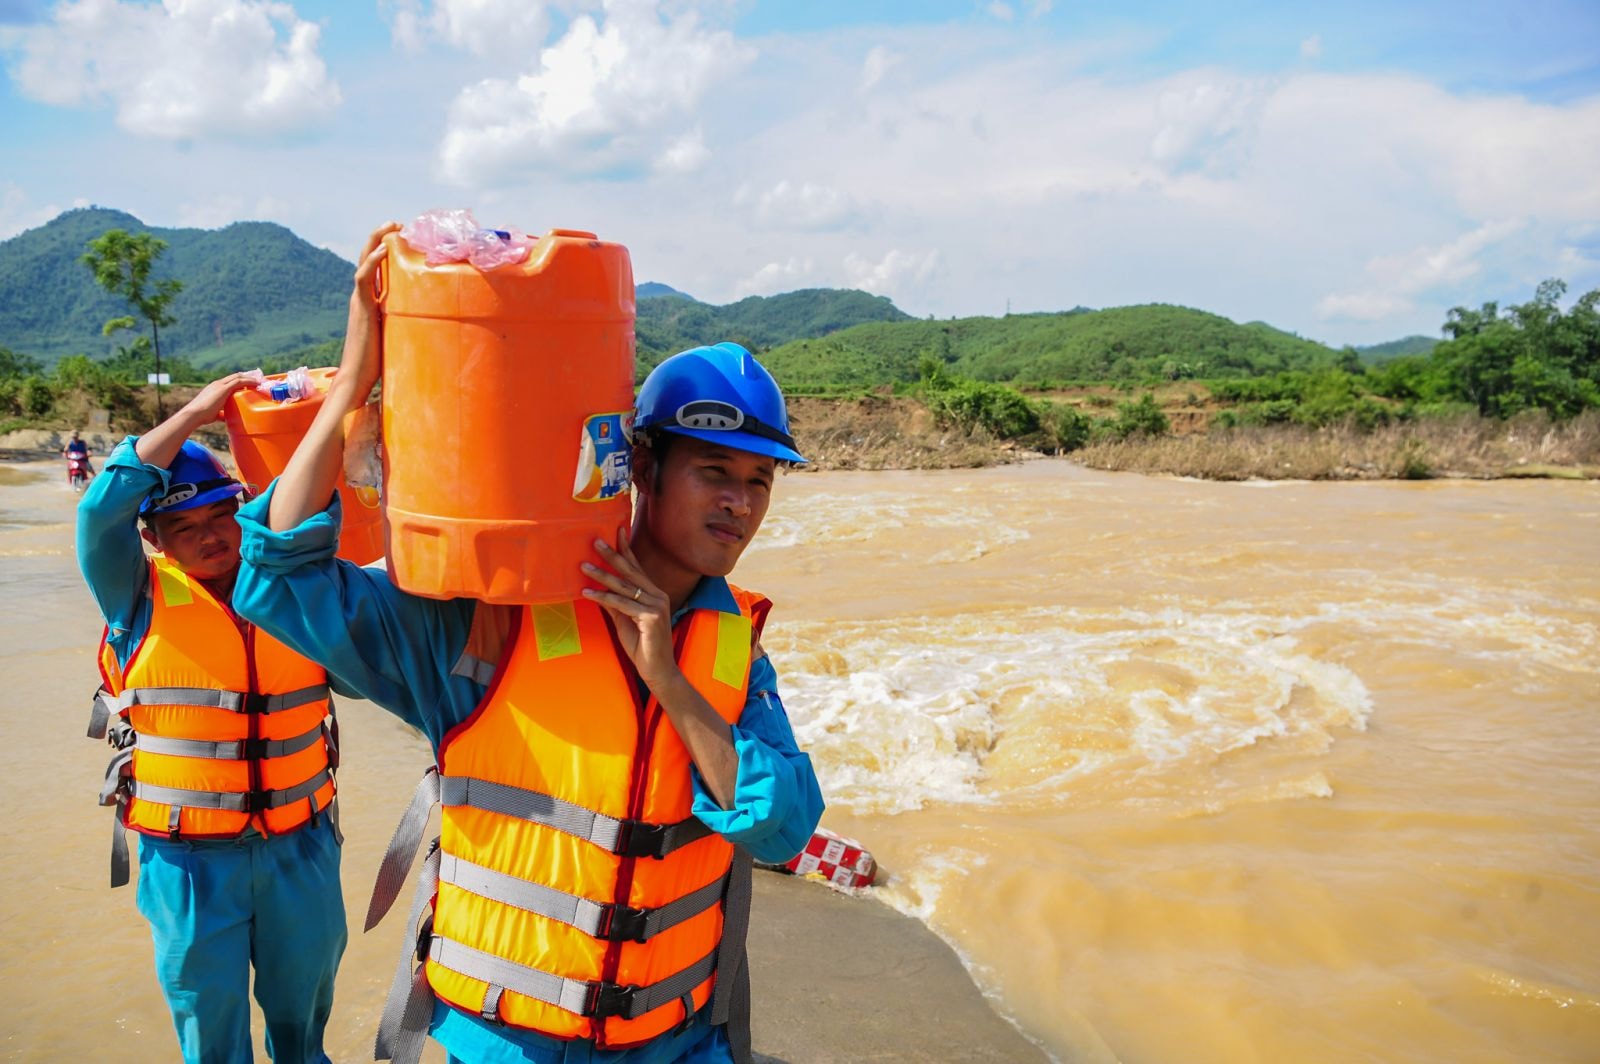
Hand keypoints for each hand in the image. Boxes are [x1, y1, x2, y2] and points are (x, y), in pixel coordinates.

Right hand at [184, 372, 258, 421]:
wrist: (194, 414)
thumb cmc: (201, 416)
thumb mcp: (213, 414)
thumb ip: (220, 414)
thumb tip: (225, 418)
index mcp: (214, 388)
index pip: (229, 380)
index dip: (240, 380)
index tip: (250, 382)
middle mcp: (217, 384)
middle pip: (236, 376)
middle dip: (248, 377)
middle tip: (258, 380)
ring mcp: (220, 385)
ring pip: (239, 376)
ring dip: (251, 378)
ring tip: (261, 381)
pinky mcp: (224, 388)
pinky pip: (240, 381)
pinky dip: (250, 381)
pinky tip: (257, 383)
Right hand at [338, 221, 399, 399]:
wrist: (357, 380)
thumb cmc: (377, 366)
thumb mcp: (396, 339)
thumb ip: (407, 328)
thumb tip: (434, 329)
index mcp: (370, 303)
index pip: (376, 270)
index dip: (385, 252)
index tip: (403, 237)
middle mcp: (362, 298)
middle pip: (368, 259)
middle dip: (381, 237)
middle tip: (398, 222)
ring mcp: (360, 302)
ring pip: (364, 262)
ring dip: (377, 240)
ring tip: (391, 225)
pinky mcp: (361, 309)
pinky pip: (363, 278)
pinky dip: (373, 261)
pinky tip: (385, 248)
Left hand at [581, 527, 677, 690]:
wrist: (658, 671)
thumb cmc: (642, 646)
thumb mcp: (624, 621)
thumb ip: (614, 604)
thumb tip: (597, 589)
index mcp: (654, 594)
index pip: (637, 568)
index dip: (626, 549)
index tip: (617, 531)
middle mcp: (658, 595)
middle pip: (631, 571)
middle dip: (612, 555)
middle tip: (595, 541)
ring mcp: (656, 606)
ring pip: (624, 587)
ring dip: (601, 575)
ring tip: (583, 565)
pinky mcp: (651, 618)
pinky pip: (621, 604)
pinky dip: (603, 598)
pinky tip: (587, 593)